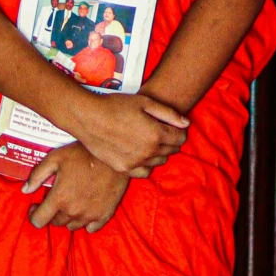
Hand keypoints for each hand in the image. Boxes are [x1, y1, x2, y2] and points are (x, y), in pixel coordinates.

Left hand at [21, 144, 129, 230]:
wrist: (114, 156)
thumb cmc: (83, 154)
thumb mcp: (55, 158)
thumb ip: (37, 175)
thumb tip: (25, 190)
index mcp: (59, 199)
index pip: (39, 221)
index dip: (34, 215)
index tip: (36, 208)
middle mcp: (73, 211)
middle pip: (56, 223)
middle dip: (52, 213)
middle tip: (56, 199)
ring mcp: (90, 216)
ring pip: (72, 226)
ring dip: (68, 217)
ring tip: (71, 202)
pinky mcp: (105, 215)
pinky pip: (90, 228)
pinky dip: (86, 221)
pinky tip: (86, 208)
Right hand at [67, 90, 189, 177]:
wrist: (89, 118)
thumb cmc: (116, 106)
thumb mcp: (145, 102)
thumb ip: (169, 114)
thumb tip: (186, 124)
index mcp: (156, 134)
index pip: (180, 138)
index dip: (179, 131)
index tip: (172, 126)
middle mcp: (149, 152)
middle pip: (171, 151)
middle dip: (170, 141)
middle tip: (160, 132)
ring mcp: (136, 162)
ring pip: (159, 162)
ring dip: (159, 153)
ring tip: (148, 141)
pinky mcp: (124, 169)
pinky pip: (144, 172)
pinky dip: (146, 165)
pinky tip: (140, 154)